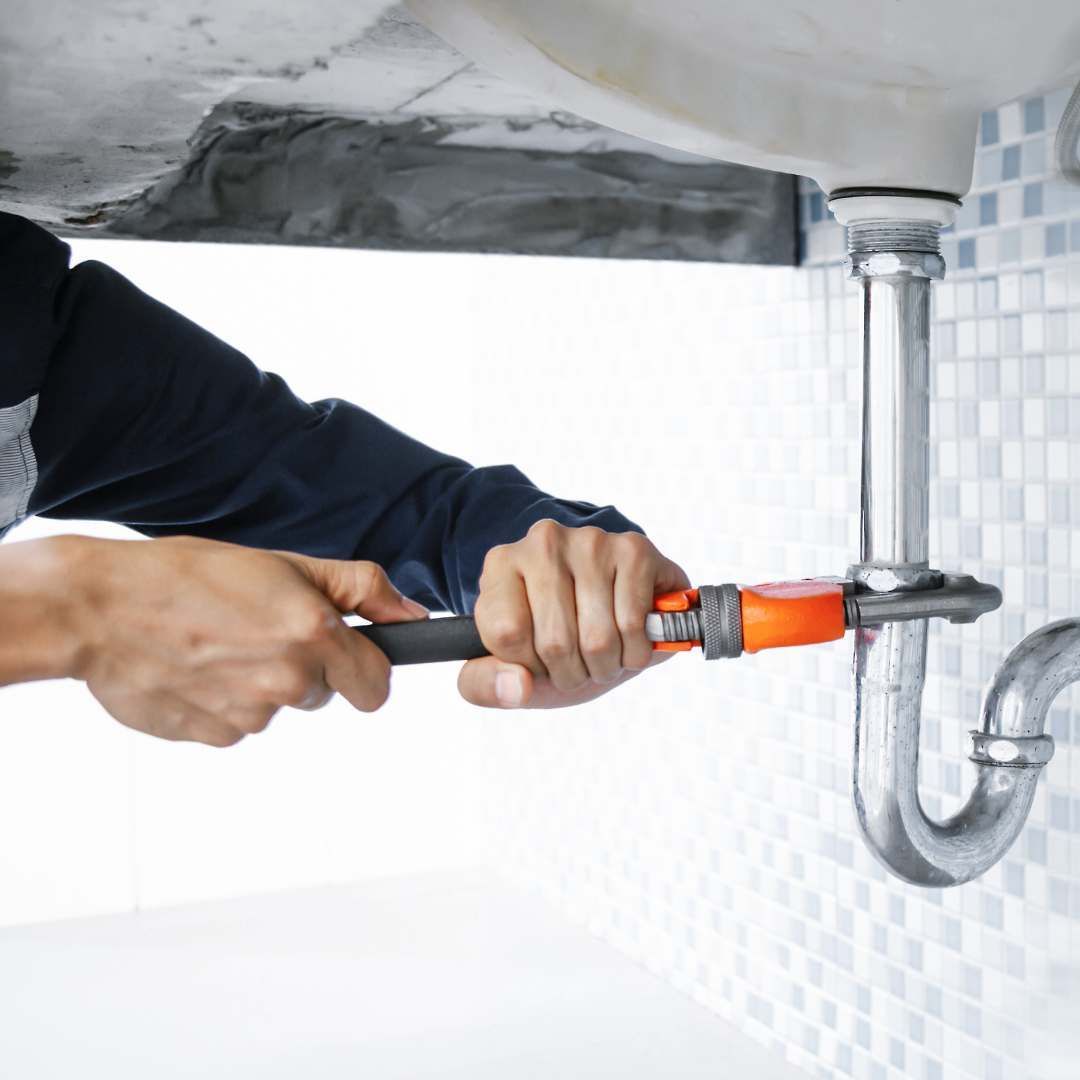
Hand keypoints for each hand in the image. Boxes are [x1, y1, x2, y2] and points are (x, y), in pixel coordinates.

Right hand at [0, 536, 426, 745]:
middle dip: (304, 667)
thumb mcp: (286, 564)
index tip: (345, 655)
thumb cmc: (190, 574)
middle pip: (323, 693)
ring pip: (276, 707)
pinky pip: (236, 725)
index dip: (364, 669)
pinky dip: (223, 702)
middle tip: (258, 630)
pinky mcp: (212, 737)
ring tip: (217, 643)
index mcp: (314, 635)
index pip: (377, 686)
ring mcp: (249, 716)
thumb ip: (360, 590)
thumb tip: (412, 616)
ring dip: (259, 683)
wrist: (100, 608)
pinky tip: (195, 668)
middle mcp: (288, 682)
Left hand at [458, 521, 688, 708]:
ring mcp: (591, 541)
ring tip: (603, 654)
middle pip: (555, 642)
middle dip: (571, 674)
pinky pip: (633, 624)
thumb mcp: (508, 667)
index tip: (536, 659)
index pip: (507, 633)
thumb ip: (486, 685)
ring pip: (598, 639)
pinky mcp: (634, 549)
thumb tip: (517, 687)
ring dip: (606, 667)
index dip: (528, 665)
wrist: (611, 613)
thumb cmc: (553, 638)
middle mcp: (544, 542)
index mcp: (501, 565)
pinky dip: (636, 651)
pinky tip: (630, 639)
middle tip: (576, 664)